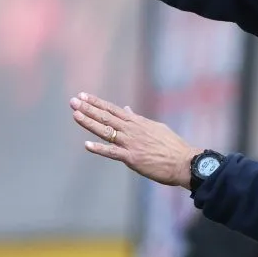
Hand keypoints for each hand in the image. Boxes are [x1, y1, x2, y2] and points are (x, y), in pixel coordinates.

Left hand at [69, 92, 202, 188]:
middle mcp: (132, 130)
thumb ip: (139, 119)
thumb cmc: (172, 146)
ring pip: (106, 131)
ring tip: (75, 114)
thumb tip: (127, 109)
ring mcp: (131, 143)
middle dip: (88, 108)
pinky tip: (87, 145)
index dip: (97, 102)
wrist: (184, 161)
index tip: (83, 96)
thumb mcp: (155, 127)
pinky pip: (113, 152)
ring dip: (90, 122)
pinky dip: (99, 149)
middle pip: (106, 117)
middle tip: (73, 101)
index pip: (113, 109)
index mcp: (138, 122)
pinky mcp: (132, 158)